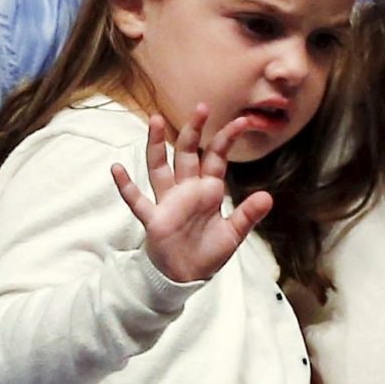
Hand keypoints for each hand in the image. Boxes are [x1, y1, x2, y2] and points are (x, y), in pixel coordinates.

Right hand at [111, 108, 272, 285]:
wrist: (187, 276)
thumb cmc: (208, 252)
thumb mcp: (233, 234)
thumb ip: (248, 215)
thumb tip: (268, 197)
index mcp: (208, 190)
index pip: (216, 158)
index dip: (226, 140)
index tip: (242, 122)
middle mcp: (187, 190)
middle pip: (187, 154)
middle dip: (193, 131)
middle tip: (201, 107)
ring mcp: (168, 202)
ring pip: (160, 167)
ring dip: (157, 145)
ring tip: (154, 120)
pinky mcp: (153, 218)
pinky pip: (137, 200)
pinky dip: (126, 186)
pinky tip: (117, 168)